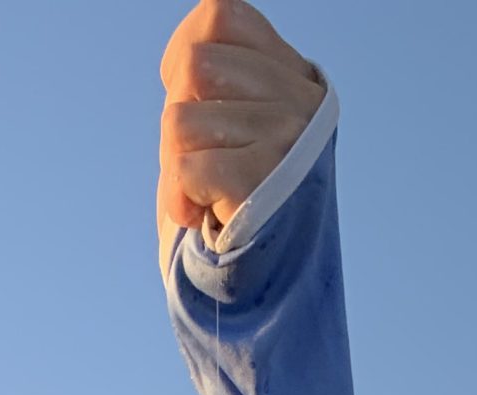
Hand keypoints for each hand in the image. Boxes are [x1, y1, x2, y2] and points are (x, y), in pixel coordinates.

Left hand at [158, 2, 327, 248]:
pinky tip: (202, 215)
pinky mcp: (263, 180)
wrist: (259, 285)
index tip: (193, 101)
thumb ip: (218, 79)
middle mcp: (300, 100)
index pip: (220, 15)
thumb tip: (184, 58)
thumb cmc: (233, 202)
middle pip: (192, 67)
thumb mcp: (231, 125)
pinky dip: (179, 198)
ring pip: (180, 120)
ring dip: (175, 165)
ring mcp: (287, 138)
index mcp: (294, 75)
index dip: (183, 55)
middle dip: (177, 119)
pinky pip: (184, 168)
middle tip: (203, 160)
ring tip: (208, 192)